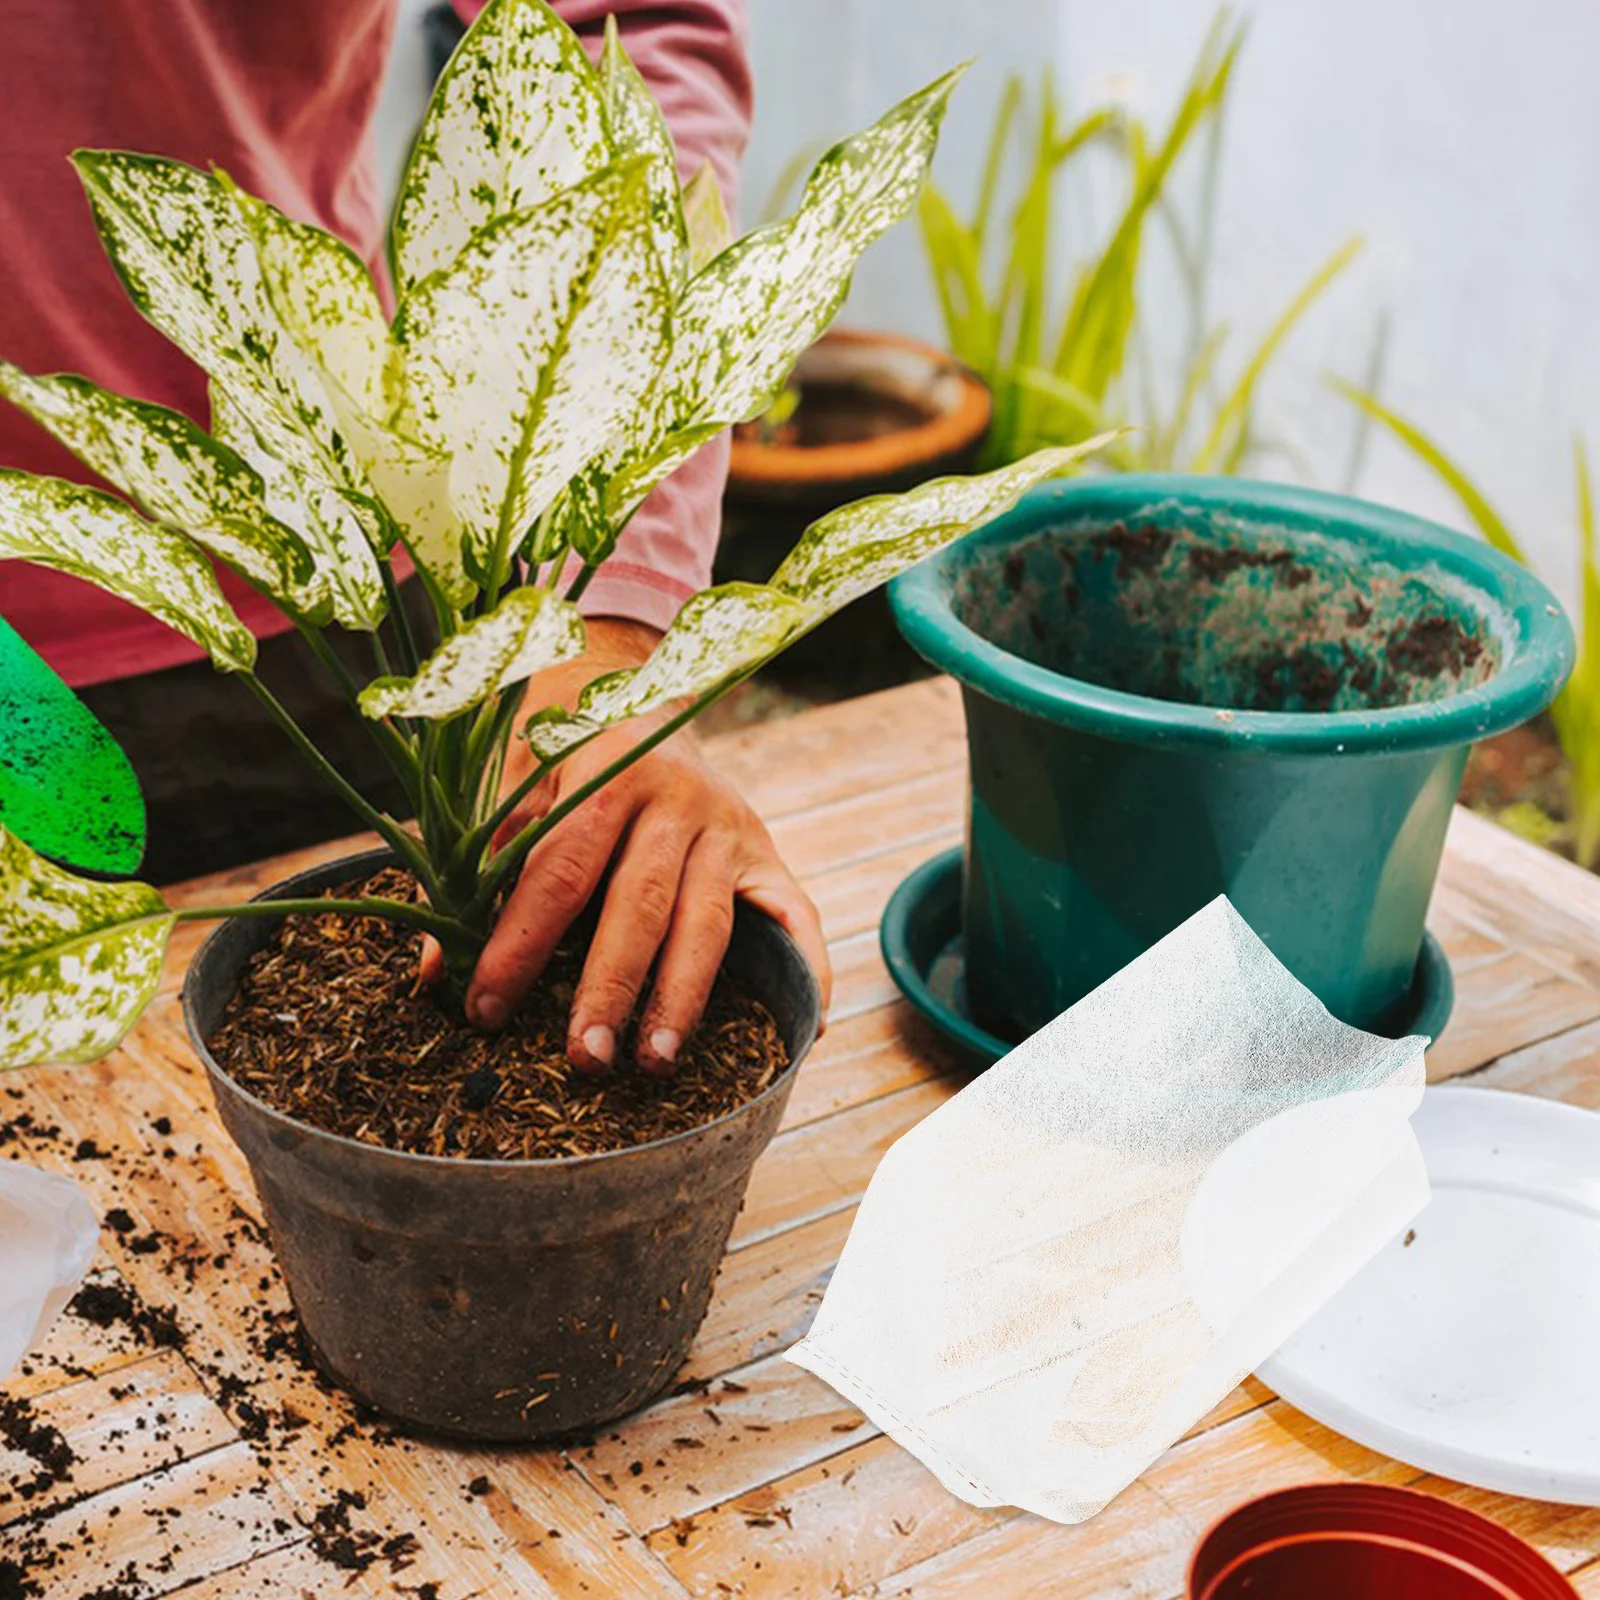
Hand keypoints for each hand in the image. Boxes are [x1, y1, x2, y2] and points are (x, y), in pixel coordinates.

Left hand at [461, 619, 830, 1073]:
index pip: (560, 869)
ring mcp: (730, 824)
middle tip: (582, 1059)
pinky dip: (807, 973)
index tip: (484, 1009)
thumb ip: (475, 872)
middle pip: (641, 902)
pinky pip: (796, 915)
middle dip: (610, 986)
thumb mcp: (510, 786)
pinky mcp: (766, 851)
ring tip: (655, 1062)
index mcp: (606, 767)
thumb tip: (435, 975)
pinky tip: (798, 1034)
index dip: (520, 943)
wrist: (633, 683)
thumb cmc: (559, 748)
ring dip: (682, 997)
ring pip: (709, 921)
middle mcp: (678, 794)